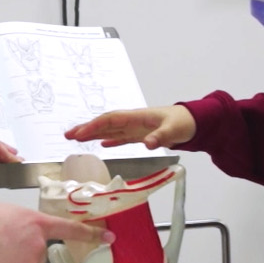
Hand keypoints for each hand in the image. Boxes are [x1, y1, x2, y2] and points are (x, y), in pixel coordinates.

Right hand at [66, 106, 195, 149]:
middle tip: (67, 135)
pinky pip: (120, 137)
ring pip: (109, 130)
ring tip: (76, 139)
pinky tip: (101, 145)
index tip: (79, 133)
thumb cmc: (184, 122)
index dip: (94, 126)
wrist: (195, 122)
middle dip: (86, 128)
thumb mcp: (173, 130)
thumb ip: (160, 136)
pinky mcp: (140, 134)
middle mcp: (133, 121)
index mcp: (137, 117)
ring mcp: (136, 127)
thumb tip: (147, 144)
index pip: (110, 120)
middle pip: (105, 123)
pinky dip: (109, 140)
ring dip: (93, 134)